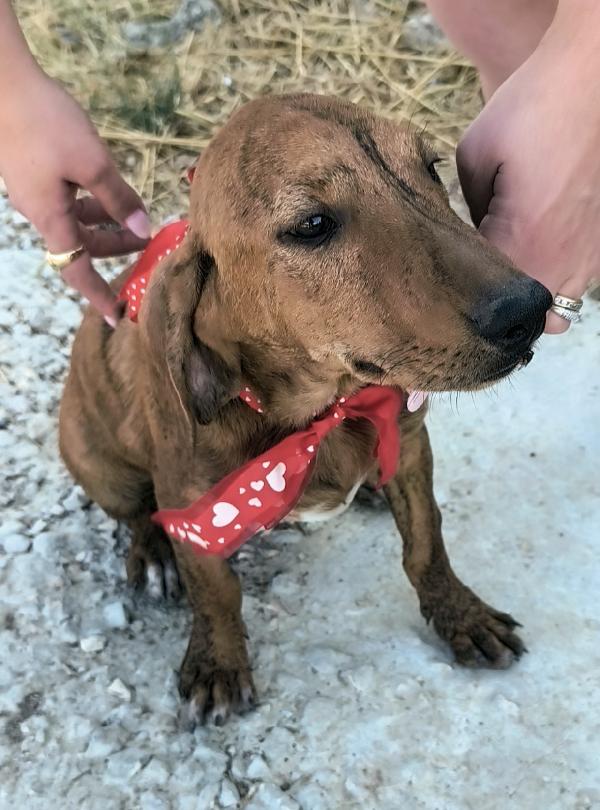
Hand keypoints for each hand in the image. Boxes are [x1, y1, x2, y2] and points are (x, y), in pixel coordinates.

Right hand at [0, 69, 149, 324]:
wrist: (2, 81)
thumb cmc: (44, 120)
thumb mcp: (93, 162)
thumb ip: (120, 199)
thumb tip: (144, 229)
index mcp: (50, 217)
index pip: (76, 271)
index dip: (98, 295)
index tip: (117, 316)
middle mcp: (38, 211)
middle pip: (81, 245)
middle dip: (115, 248)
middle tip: (147, 242)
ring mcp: (34, 192)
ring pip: (75, 221)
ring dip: (106, 223)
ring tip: (134, 214)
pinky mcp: (33, 173)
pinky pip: (66, 201)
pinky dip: (91, 203)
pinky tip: (107, 188)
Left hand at [456, 22, 598, 332]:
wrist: (591, 79)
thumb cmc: (531, 109)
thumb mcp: (473, 157)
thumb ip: (463, 212)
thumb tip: (465, 242)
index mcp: (523, 241)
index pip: (483, 298)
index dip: (459, 295)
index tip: (443, 284)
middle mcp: (562, 259)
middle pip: (521, 317)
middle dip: (496, 309)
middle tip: (473, 289)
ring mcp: (588, 255)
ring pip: (555, 311)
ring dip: (529, 301)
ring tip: (506, 276)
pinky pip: (576, 286)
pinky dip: (554, 282)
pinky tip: (536, 257)